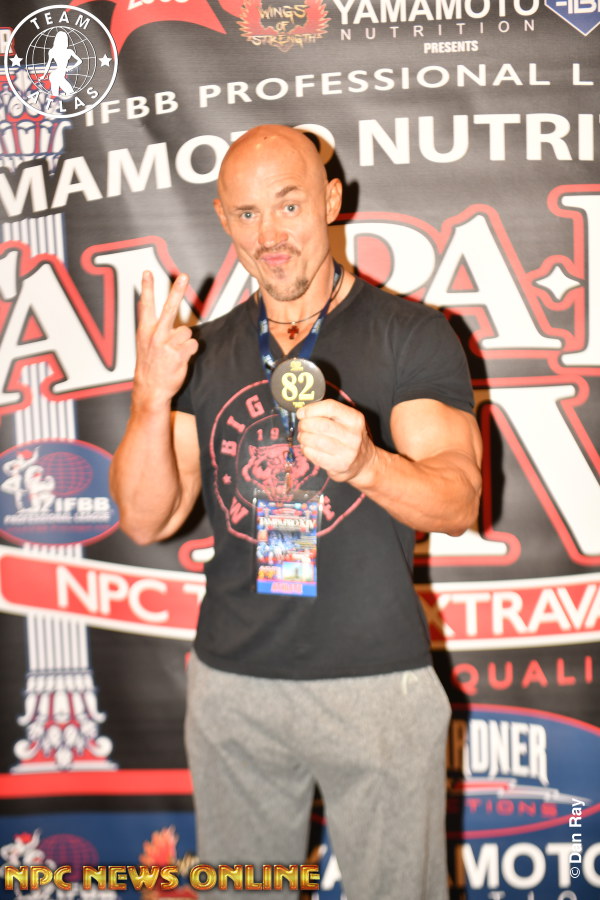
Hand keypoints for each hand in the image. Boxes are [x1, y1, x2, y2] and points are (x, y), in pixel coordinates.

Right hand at [133, 271, 197, 408]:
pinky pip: (193, 344)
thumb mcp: (143, 344)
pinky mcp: (179, 354)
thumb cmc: (149, 365)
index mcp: (145, 330)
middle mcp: (155, 335)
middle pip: (169, 308)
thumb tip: (163, 316)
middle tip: (184, 276)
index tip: (147, 273)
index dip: (147, 288)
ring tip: (174, 352)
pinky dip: (190, 351)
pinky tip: (180, 359)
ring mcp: (167, 344)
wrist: (150, 389)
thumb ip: (152, 328)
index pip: (145, 305)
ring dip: (184, 341)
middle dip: (177, 291)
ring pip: (187, 332)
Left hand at [296, 399, 376, 485]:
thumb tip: (302, 413)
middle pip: (321, 425)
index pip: (330, 407)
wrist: (363, 462)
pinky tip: (307, 447)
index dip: (311, 409)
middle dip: (305, 424)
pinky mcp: (338, 465)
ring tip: (303, 436)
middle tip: (301, 426)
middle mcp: (353, 435)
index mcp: (355, 419)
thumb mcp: (347, 421)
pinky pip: (315, 455)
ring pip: (316, 441)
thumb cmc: (349, 437)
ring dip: (304, 437)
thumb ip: (328, 413)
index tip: (301, 413)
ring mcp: (347, 452)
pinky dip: (306, 449)